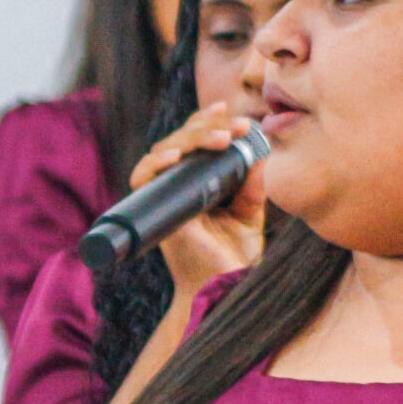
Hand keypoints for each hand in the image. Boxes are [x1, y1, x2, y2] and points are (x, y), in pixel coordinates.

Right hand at [130, 101, 267, 293]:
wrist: (223, 287)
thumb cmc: (233, 257)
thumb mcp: (249, 214)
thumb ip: (253, 186)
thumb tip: (261, 156)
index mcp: (197, 184)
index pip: (195, 143)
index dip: (210, 123)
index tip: (237, 116)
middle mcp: (177, 187)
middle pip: (180, 140)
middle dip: (208, 126)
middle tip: (238, 126)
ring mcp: (164, 197)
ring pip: (163, 151)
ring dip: (191, 137)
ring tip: (221, 137)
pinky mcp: (154, 211)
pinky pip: (141, 178)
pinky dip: (155, 163)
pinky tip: (177, 156)